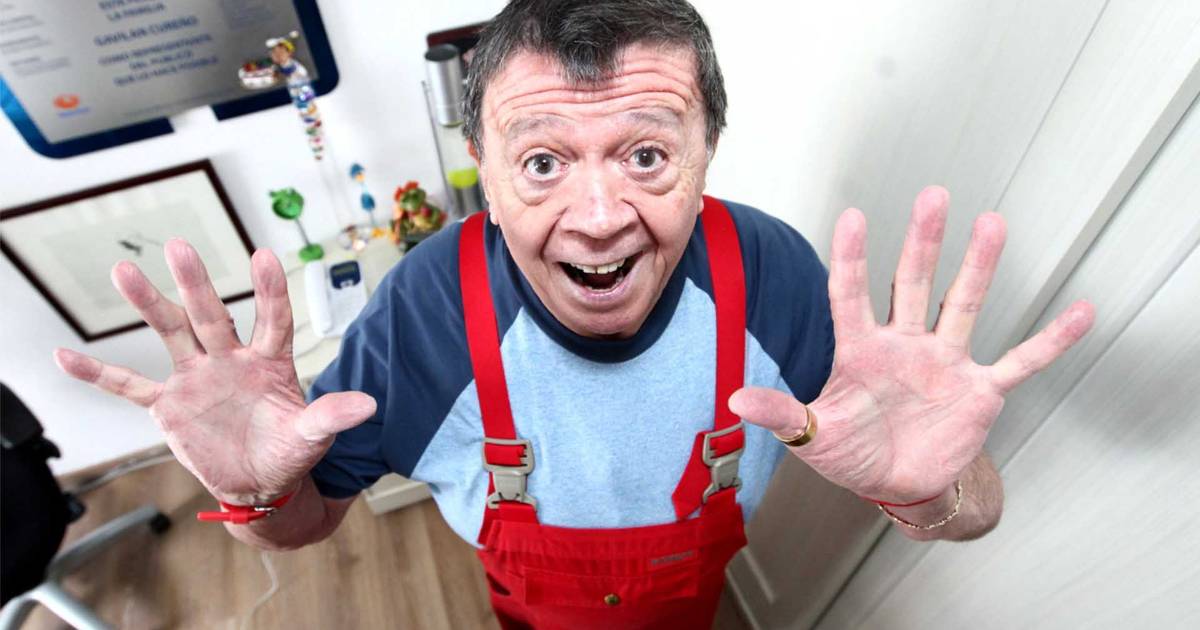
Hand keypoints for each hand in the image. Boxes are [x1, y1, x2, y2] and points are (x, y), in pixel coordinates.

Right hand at [55, 240, 375, 504]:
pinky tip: (67, 356)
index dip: (268, 291)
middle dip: (196, 283)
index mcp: (270, 362)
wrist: (261, 483)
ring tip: (124, 271)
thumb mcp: (313, 436)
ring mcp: (198, 379)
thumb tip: (369, 404)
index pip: (273, 319)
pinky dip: (99, 374)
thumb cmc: (290, 452)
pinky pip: (130, 386)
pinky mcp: (171, 406)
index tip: (262, 256)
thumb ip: (332, 416)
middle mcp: (231, 360)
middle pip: (212, 315)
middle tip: (180, 246)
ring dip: (149, 304)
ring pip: (171, 333)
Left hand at [731, 187, 1093, 503]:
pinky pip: (1021, 361)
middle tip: (933, 195)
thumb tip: (736, 400)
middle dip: (923, 242)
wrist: (898, 485)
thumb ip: (783, 416)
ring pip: (964, 305)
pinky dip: (1050, 341)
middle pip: (913, 283)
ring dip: (979, 268)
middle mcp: (904, 344)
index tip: (854, 216)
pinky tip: (1081, 312)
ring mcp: (945, 363)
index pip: (851, 296)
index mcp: (860, 350)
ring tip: (994, 223)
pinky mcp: (979, 391)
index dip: (852, 259)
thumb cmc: (852, 453)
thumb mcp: (814, 437)